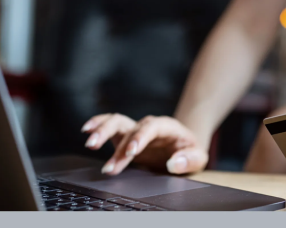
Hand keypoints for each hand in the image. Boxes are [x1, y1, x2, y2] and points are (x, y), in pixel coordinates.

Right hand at [81, 113, 208, 175]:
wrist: (184, 146)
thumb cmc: (190, 151)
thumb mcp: (199, 157)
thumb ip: (189, 160)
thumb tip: (173, 163)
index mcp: (166, 127)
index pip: (151, 127)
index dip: (139, 137)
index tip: (131, 152)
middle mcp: (148, 124)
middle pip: (128, 123)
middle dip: (112, 135)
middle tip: (99, 149)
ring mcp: (135, 129)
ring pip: (115, 122)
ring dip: (101, 131)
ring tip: (89, 143)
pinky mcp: (125, 135)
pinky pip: (109, 125)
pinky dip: (98, 124)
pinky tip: (86, 131)